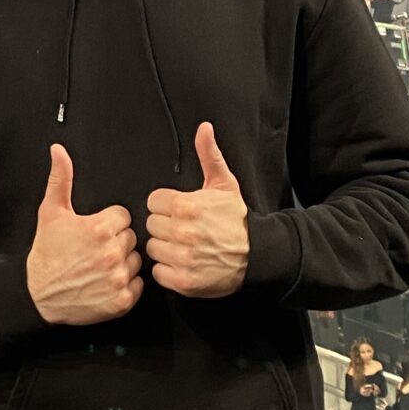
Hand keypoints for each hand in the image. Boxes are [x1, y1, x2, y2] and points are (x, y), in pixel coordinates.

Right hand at [24, 146, 141, 325]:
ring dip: (122, 263)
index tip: (94, 232)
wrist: (37, 295)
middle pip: (131, 238)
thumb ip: (60, 178)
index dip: (108, 222)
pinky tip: (105, 282)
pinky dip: (126, 285)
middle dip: (116, 241)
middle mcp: (112, 253)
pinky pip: (138, 285)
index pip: (124, 216)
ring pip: (136, 261)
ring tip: (99, 266)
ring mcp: (118, 278)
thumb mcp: (50, 211)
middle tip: (94, 249)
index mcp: (101, 228)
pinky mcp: (121, 301)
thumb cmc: (46, 253)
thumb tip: (59, 151)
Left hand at [144, 123, 250, 297]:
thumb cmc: (236, 219)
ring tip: (183, 246)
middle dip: (164, 226)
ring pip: (152, 248)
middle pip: (151, 225)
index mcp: (187, 206)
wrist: (257, 255)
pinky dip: (167, 270)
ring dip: (164, 248)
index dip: (165, 206)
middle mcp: (182, 232)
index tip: (179, 211)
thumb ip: (209, 155)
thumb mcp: (225, 184)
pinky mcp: (183, 281)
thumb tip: (204, 128)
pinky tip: (182, 263)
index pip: (153, 202)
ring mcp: (182, 258)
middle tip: (182, 229)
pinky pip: (158, 272)